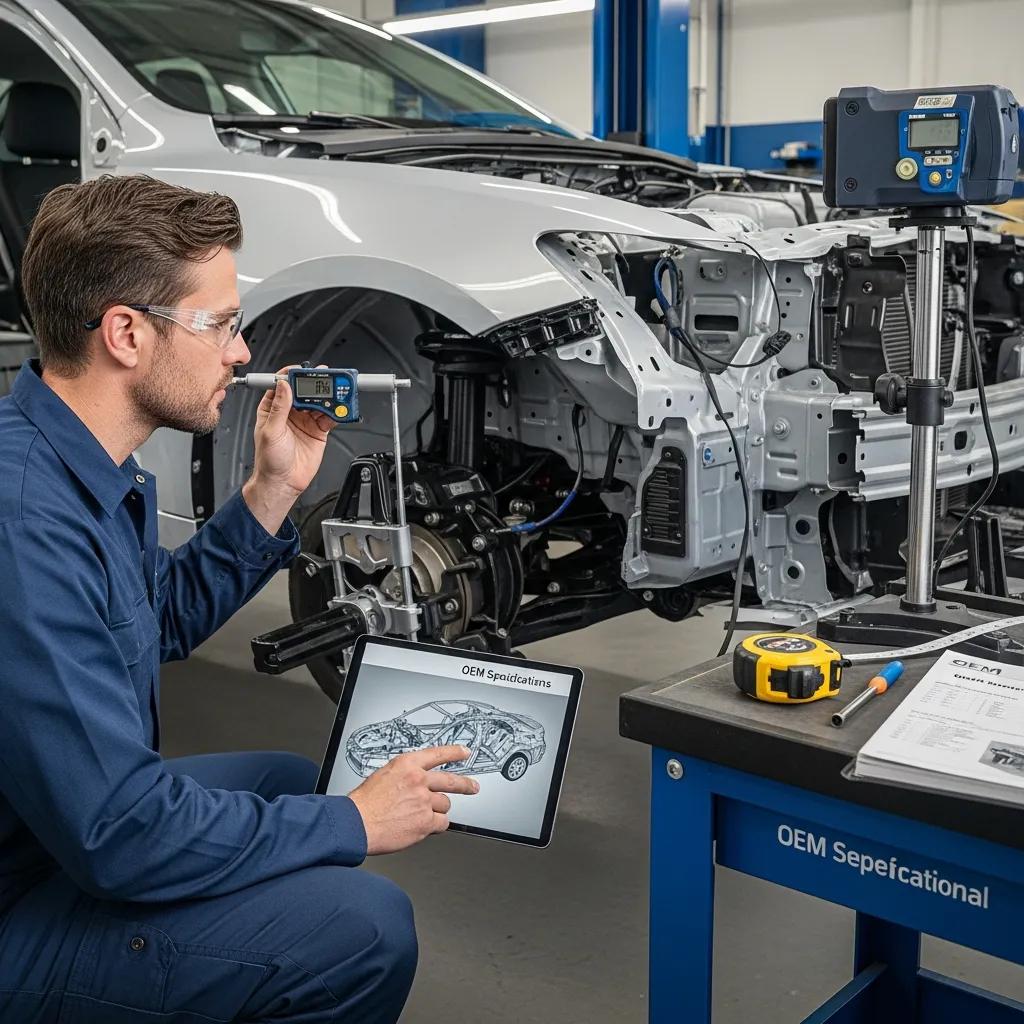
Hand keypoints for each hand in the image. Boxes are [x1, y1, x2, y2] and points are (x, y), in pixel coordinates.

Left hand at [251, 364, 336, 497]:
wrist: (283, 483)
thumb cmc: (269, 461)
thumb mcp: (270, 431)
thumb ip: (279, 408)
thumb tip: (284, 386)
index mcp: (273, 408)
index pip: (283, 384)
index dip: (293, 375)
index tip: (302, 370)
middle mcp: (290, 412)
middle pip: (305, 390)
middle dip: (316, 383)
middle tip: (326, 377)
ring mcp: (305, 420)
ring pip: (319, 402)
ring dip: (329, 396)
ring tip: (337, 391)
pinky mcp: (318, 431)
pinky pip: (330, 416)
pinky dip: (337, 412)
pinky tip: (340, 408)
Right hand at [348, 746, 479, 854]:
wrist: (356, 823)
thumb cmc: (364, 803)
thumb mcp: (383, 776)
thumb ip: (405, 776)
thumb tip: (419, 782)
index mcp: (407, 764)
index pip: (437, 754)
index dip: (454, 753)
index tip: (464, 752)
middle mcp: (418, 780)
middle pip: (451, 780)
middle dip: (465, 785)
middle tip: (473, 787)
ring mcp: (423, 801)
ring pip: (444, 804)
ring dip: (436, 810)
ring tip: (421, 815)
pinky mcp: (425, 821)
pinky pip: (441, 823)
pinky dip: (435, 826)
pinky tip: (422, 826)